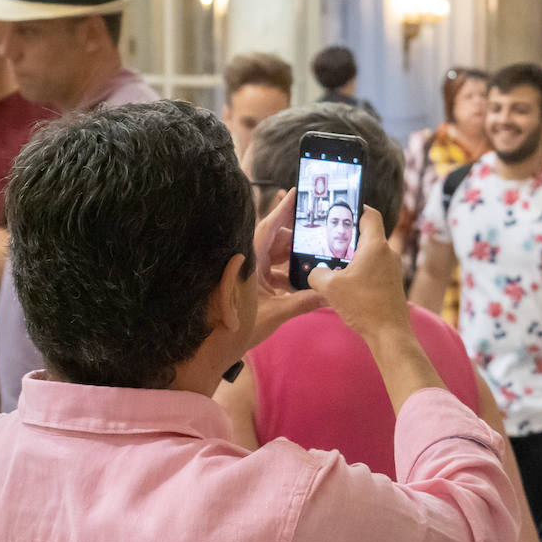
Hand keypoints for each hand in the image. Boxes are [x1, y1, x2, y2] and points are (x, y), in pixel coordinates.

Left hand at [248, 188, 324, 348]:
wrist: (213, 348)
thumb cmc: (238, 326)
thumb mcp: (276, 313)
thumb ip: (304, 302)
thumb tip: (329, 295)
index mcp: (250, 259)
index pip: (269, 227)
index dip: (283, 209)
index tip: (295, 193)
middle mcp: (247, 260)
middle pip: (276, 240)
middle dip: (297, 241)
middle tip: (319, 240)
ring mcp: (247, 272)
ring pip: (274, 256)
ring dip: (292, 260)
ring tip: (314, 263)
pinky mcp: (248, 284)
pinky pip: (270, 271)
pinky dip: (285, 274)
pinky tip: (301, 284)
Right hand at [308, 206, 413, 344]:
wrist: (389, 333)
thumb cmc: (364, 306)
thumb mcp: (330, 287)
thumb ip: (317, 273)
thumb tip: (315, 272)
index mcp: (376, 246)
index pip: (370, 214)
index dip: (356, 208)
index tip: (342, 209)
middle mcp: (388, 253)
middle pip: (368, 234)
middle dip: (349, 236)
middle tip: (329, 239)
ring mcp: (393, 268)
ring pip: (371, 253)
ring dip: (354, 256)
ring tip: (334, 263)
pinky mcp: (392, 283)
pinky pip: (375, 268)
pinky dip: (361, 270)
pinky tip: (346, 283)